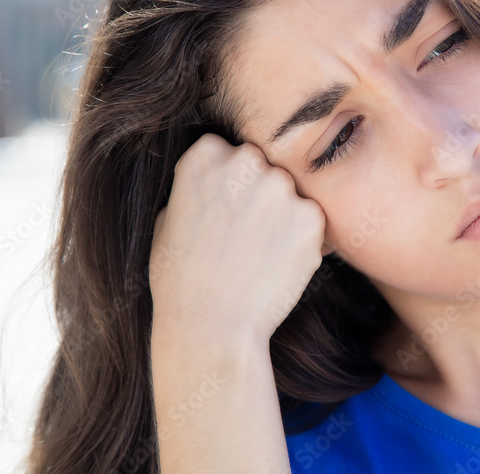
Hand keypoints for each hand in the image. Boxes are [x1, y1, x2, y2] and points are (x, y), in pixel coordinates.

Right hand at [149, 133, 328, 343]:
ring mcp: (282, 187)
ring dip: (283, 215)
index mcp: (204, 154)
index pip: (228, 152)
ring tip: (259, 254)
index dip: (228, 183)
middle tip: (246, 235)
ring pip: (290, 192)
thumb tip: (216, 180)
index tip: (223, 211)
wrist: (209, 327)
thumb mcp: (168, 217)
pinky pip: (311, 220)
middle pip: (264, 166)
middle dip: (259, 193)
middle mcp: (246, 161)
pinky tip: (277, 264)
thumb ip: (198, 186)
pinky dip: (303, 239)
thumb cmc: (179, 279)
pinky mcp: (311, 216)